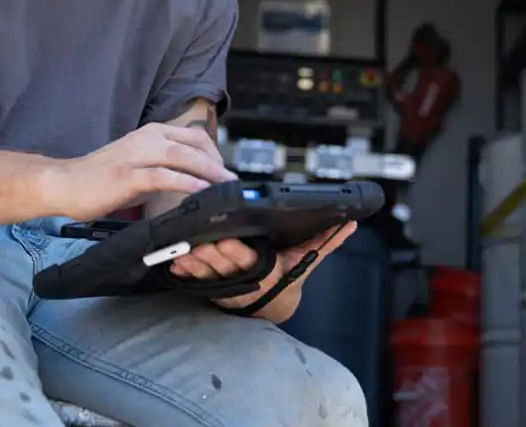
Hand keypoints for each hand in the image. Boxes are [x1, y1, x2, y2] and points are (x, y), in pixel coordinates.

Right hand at [51, 123, 236, 221]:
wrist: (65, 183)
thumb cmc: (102, 177)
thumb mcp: (139, 165)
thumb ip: (165, 167)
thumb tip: (195, 181)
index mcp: (151, 133)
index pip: (195, 136)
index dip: (216, 154)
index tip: (225, 174)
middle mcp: (147, 138)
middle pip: (194, 144)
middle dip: (218, 164)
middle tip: (232, 184)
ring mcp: (136, 156)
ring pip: (183, 156)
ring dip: (209, 172)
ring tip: (226, 187)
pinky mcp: (128, 176)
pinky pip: (164, 177)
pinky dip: (186, 184)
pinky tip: (200, 193)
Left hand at [169, 221, 357, 322]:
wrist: (272, 302)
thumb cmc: (288, 275)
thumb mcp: (307, 261)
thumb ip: (325, 243)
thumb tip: (350, 224)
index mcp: (265, 271)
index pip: (250, 260)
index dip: (236, 252)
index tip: (225, 240)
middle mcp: (243, 279)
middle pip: (224, 266)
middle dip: (211, 256)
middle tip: (198, 243)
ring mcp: (225, 283)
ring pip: (206, 273)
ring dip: (194, 263)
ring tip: (182, 253)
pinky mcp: (210, 285)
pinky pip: (194, 279)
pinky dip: (185, 272)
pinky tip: (175, 263)